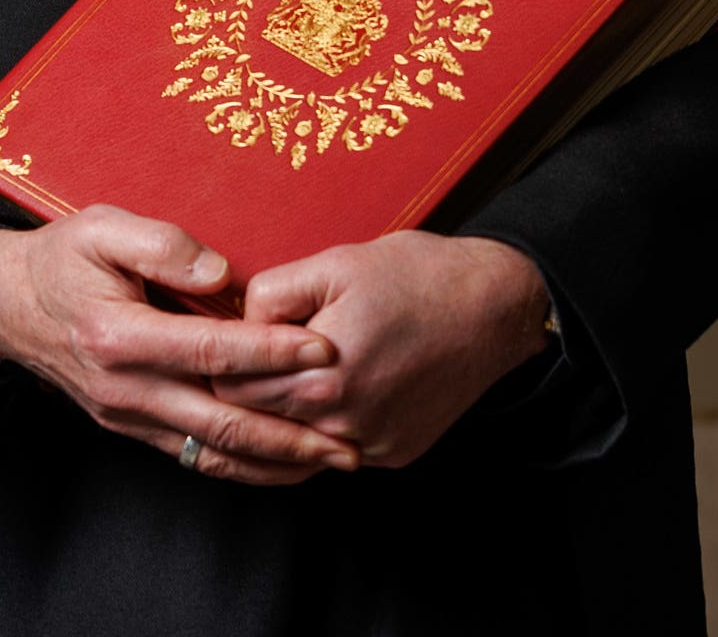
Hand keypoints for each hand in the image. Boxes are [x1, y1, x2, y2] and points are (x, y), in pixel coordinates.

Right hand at [0, 206, 362, 484]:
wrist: (7, 305)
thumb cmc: (61, 258)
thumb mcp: (100, 228)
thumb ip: (161, 244)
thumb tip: (221, 274)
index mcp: (118, 335)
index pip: (211, 350)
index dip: (272, 351)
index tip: (325, 349)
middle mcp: (124, 388)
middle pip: (220, 421)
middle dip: (290, 434)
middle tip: (348, 437)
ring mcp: (128, 416)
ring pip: (212, 451)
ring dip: (275, 461)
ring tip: (332, 459)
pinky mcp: (132, 427)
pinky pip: (194, 454)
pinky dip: (242, 463)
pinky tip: (283, 462)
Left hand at [210, 232, 551, 468]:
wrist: (494, 307)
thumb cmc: (414, 276)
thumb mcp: (332, 264)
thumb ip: (270, 297)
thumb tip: (237, 325)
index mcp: (322, 378)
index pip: (233, 393)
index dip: (223, 364)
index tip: (228, 340)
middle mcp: (346, 426)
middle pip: (259, 424)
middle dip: (249, 388)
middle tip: (254, 353)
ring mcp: (372, 447)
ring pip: (297, 444)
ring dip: (287, 413)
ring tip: (292, 370)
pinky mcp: (394, 454)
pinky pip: (338, 450)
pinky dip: (327, 426)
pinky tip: (335, 387)